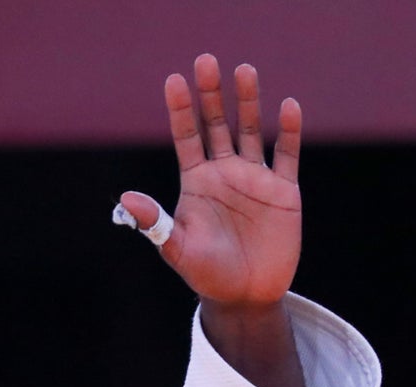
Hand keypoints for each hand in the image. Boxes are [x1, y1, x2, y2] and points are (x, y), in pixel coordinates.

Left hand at [119, 55, 300, 308]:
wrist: (244, 296)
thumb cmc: (206, 273)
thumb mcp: (176, 248)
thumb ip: (155, 222)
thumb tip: (126, 198)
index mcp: (195, 181)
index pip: (185, 136)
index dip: (180, 109)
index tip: (173, 79)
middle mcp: (224, 172)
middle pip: (216, 124)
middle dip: (212, 94)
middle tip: (207, 61)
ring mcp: (254, 178)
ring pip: (250, 131)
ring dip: (249, 102)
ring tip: (245, 70)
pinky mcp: (283, 191)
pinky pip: (286, 155)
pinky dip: (288, 132)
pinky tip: (288, 107)